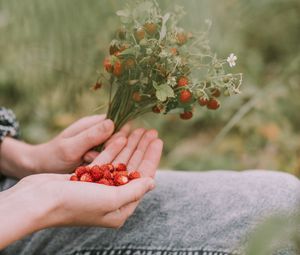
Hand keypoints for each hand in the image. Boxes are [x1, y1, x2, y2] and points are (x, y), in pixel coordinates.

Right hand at [0, 128, 162, 247]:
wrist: (37, 200)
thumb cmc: (74, 203)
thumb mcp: (110, 199)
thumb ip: (134, 191)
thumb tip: (152, 182)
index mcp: (120, 209)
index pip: (142, 179)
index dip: (151, 158)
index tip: (157, 141)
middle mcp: (111, 199)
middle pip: (132, 169)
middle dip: (142, 149)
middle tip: (151, 131)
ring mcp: (98, 188)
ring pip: (119, 163)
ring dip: (129, 146)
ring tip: (139, 130)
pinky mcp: (86, 178)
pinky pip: (105, 161)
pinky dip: (113, 149)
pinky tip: (121, 136)